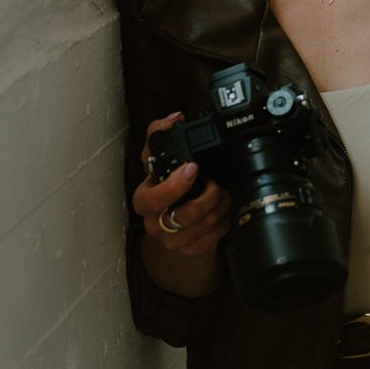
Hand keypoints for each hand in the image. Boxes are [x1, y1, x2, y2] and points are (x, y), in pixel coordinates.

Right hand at [133, 113, 231, 259]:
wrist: (171, 220)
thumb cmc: (165, 186)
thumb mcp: (158, 160)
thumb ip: (160, 135)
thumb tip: (174, 118)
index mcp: (144, 201)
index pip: (154, 198)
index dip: (175, 185)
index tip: (193, 168)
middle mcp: (155, 224)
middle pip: (184, 215)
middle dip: (207, 198)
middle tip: (217, 185)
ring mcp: (173, 241)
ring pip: (204, 225)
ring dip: (221, 206)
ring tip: (225, 193)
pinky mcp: (190, 250)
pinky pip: (214, 237)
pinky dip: (225, 221)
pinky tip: (225, 209)